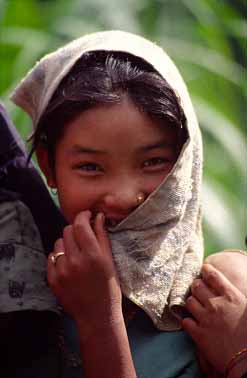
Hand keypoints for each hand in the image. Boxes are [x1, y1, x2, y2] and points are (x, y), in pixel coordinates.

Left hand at [47, 211, 121, 335]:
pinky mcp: (53, 279)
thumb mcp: (110, 261)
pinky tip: (68, 264)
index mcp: (93, 255)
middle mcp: (75, 261)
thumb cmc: (108, 288)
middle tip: (83, 236)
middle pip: (67, 230)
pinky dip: (59, 257)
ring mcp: (62, 271)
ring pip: (58, 243)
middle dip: (75, 229)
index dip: (83, 216)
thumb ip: (102, 236)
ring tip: (76, 253)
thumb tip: (98, 216)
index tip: (86, 216)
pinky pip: (51, 257)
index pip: (80, 224)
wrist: (97, 315)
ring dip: (67, 243)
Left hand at [182, 263, 246, 373]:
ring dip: (192, 302)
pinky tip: (192, 323)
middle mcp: (216, 304)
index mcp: (232, 297)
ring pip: (189, 301)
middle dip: (196, 286)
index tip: (204, 269)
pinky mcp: (198, 334)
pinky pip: (185, 321)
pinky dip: (187, 321)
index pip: (213, 275)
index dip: (206, 270)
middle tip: (198, 289)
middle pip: (197, 286)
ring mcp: (205, 319)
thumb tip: (230, 292)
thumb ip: (236, 297)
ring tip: (196, 306)